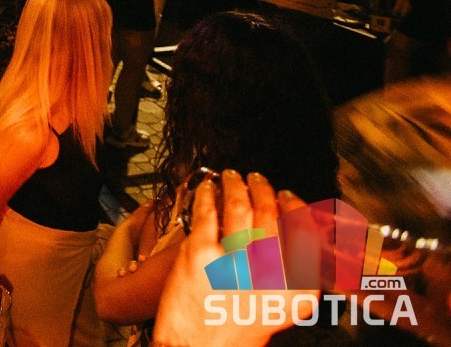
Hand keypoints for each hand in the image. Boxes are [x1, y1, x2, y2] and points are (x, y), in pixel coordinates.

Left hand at [151, 170, 315, 346]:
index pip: (307, 234)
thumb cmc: (237, 331)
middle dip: (265, 191)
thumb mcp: (279, 308)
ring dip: (237, 186)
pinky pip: (208, 213)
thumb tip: (296, 233)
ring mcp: (235, 261)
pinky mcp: (201, 254)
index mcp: (296, 289)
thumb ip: (290, 274)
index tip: (289, 197)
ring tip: (232, 177)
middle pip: (273, 215)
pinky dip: (208, 195)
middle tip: (258, 181)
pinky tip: (207, 189)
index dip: (297, 208)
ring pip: (241, 207)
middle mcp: (270, 273)